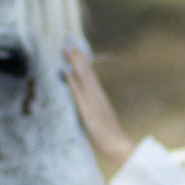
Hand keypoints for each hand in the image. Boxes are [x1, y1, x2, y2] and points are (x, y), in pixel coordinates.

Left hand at [61, 40, 136, 172]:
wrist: (118, 147)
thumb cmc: (107, 138)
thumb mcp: (96, 121)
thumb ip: (90, 110)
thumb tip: (82, 105)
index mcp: (98, 97)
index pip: (88, 74)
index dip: (81, 60)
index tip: (75, 46)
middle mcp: (96, 94)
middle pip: (85, 70)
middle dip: (76, 54)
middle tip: (68, 38)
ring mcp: (92, 100)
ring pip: (82, 75)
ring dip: (74, 60)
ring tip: (66, 46)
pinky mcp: (88, 109)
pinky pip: (78, 90)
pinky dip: (72, 78)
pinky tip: (66, 68)